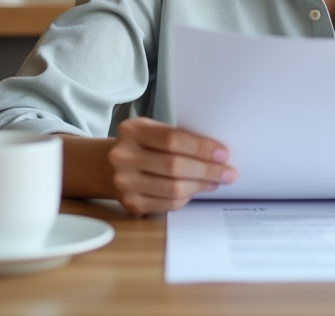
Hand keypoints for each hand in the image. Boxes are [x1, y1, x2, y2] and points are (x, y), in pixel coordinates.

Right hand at [107, 117, 237, 215]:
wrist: (106, 166)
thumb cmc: (140, 145)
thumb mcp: (151, 131)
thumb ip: (178, 137)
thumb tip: (217, 153)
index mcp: (132, 131)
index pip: (173, 140)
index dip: (201, 148)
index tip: (223, 154)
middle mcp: (123, 156)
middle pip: (174, 166)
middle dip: (207, 170)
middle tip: (228, 173)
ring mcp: (124, 182)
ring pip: (173, 188)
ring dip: (200, 186)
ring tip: (216, 181)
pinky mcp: (130, 203)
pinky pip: (167, 204)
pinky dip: (187, 198)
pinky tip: (196, 190)